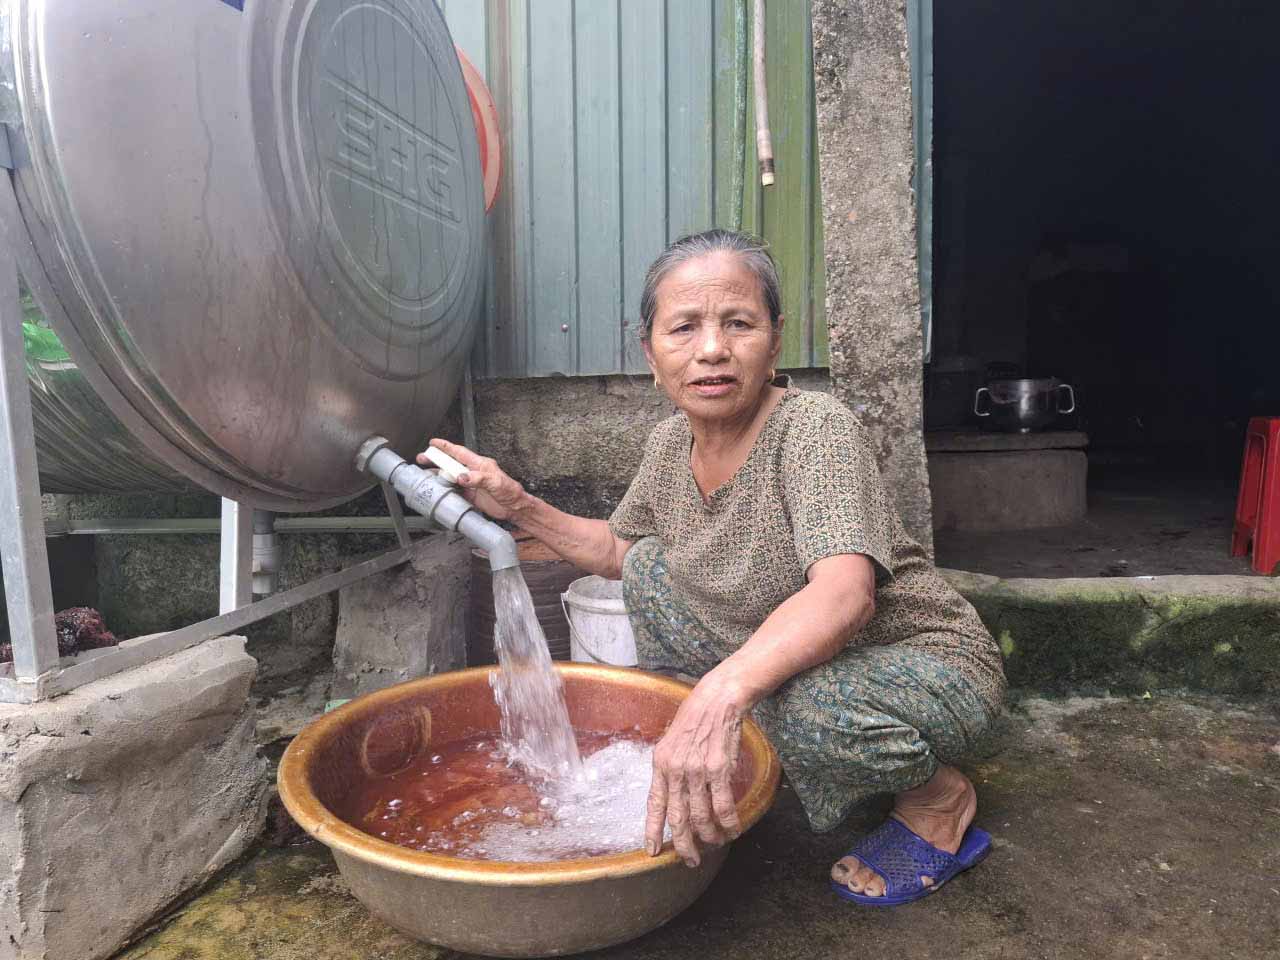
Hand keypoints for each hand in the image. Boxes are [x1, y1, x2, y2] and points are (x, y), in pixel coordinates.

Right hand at [416, 439, 525, 520]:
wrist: (514, 507)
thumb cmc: (510, 491)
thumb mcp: (495, 482)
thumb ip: (478, 478)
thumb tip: (461, 477)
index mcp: (479, 464)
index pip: (459, 452)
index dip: (446, 447)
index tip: (433, 442)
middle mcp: (472, 472)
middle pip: (450, 463)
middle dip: (436, 459)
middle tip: (422, 458)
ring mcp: (470, 484)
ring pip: (449, 477)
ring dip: (437, 475)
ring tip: (423, 475)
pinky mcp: (469, 495)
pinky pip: (453, 490)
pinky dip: (444, 489)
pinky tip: (436, 489)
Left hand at [644, 673, 744, 866]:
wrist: (717, 699)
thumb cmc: (695, 719)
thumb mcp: (672, 742)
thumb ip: (670, 769)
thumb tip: (672, 797)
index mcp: (661, 764)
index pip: (654, 805)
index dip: (652, 831)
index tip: (652, 851)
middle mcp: (676, 770)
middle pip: (678, 819)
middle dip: (684, 845)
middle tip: (691, 859)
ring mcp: (697, 770)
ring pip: (701, 817)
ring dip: (710, 836)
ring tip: (716, 842)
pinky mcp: (719, 769)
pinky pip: (723, 806)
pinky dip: (729, 822)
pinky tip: (733, 829)